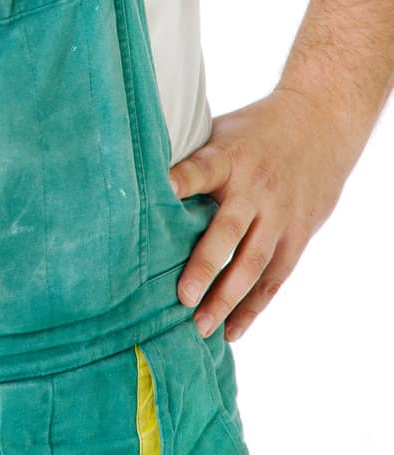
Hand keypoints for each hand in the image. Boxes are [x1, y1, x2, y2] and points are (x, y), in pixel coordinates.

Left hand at [167, 87, 354, 342]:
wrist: (319, 124)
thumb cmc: (254, 129)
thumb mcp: (222, 130)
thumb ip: (191, 157)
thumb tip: (136, 173)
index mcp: (228, 157)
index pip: (200, 170)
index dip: (180, 181)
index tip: (159, 194)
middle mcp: (254, 189)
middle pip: (228, 231)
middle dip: (205, 266)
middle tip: (181, 297)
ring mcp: (278, 215)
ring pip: (253, 263)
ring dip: (227, 298)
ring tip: (201, 327)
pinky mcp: (297, 235)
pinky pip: (274, 277)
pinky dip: (254, 306)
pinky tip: (232, 330)